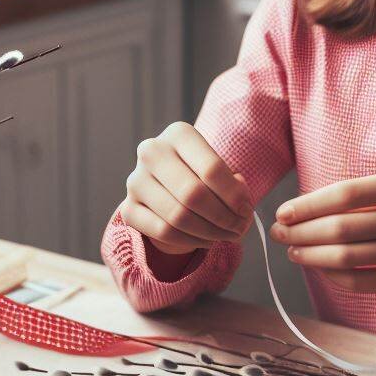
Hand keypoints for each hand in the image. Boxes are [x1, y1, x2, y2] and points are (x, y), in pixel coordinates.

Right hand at [121, 121, 253, 254]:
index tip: (246, 210)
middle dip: (223, 217)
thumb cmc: (201, 174)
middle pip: (193, 194)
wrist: (168, 187)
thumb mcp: (219, 169)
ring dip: (210, 232)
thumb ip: (234, 184)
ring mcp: (136, 180)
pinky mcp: (128, 208)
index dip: (234, 196)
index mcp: (178, 133)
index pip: (211, 169)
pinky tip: (206, 240)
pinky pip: (163, 232)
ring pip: (178, 216)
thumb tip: (241, 207)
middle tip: (239, 228)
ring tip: (226, 236)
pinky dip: (190, 241)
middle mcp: (152, 151)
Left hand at [268, 169, 375, 319]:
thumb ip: (355, 198)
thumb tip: (296, 212)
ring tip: (293, 252)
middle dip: (302, 232)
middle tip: (279, 235)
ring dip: (311, 256)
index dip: (308, 205)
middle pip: (343, 227)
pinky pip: (361, 282)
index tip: (282, 213)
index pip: (345, 193)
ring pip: (348, 257)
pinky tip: (318, 268)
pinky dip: (332, 275)